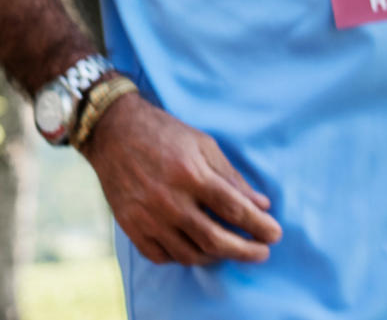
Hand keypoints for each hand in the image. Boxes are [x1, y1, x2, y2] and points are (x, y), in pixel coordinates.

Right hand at [80, 92, 279, 266]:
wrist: (112, 130)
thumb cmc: (163, 133)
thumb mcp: (203, 144)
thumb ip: (231, 177)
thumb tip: (261, 205)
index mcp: (191, 174)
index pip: (235, 210)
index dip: (260, 226)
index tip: (275, 234)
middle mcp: (169, 199)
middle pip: (216, 240)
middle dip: (246, 251)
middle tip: (262, 252)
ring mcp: (148, 216)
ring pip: (191, 254)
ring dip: (217, 256)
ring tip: (229, 249)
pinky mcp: (131, 226)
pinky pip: (162, 256)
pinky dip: (182, 256)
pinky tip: (194, 247)